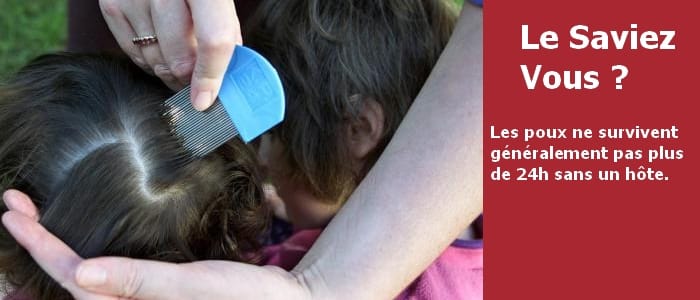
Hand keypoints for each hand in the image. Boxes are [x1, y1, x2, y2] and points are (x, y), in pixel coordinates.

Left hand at [2, 190, 309, 298]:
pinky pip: (107, 277)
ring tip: (33, 220)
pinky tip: (82, 243)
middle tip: (13, 205)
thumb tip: (79, 273)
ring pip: (84, 279)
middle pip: (68, 279)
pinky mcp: (154, 294)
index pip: (71, 277)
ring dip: (55, 249)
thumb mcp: (191, 287)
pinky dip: (84, 255)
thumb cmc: (242, 297)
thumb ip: (138, 281)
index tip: (13, 209)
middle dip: (37, 243)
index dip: (39, 244)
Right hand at [99, 0, 241, 110]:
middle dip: (188, 79)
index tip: (205, 100)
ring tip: (180, 69)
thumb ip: (224, 30)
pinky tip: (159, 54)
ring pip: (153, 59)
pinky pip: (131, 51)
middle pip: (179, 56)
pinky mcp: (112, 3)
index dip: (211, 76)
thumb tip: (227, 75)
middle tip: (195, 85)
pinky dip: (147, 61)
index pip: (213, 40)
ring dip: (168, 73)